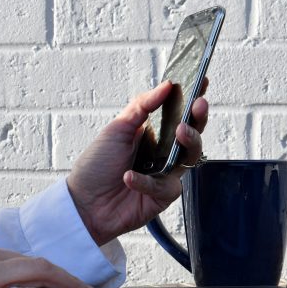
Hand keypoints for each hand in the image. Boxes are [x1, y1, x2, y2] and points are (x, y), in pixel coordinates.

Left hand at [67, 80, 208, 245]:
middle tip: (198, 105)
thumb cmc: (96, 167)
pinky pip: (165, 185)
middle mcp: (163, 153)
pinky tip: (128, 177)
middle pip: (193, 134)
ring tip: (179, 131)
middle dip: (199, 118)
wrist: (83, 205)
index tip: (203, 82)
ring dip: (188, 141)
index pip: (179, 114)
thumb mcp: (116, 129)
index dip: (193, 99)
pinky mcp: (163, 196)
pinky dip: (146, 181)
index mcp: (152, 134)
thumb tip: (166, 86)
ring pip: (190, 157)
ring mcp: (165, 175)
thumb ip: (142, 107)